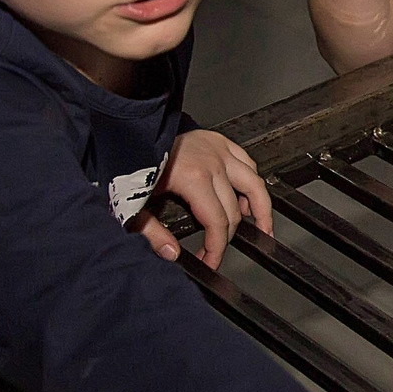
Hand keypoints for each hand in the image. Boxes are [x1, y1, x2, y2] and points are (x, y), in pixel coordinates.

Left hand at [132, 130, 272, 267]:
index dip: (216, 249)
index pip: (218, 223)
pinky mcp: (219, 141)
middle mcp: (212, 164)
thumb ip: (152, 233)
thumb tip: (171, 254)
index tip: (210, 262)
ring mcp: (219, 150)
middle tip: (216, 251)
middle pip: (234, 210)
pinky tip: (247, 194)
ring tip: (263, 227)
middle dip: (227, 237)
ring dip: (261, 208)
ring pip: (253, 184)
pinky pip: (246, 163)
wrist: (129, 129)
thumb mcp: (133, 204)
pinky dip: (251, 181)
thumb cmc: (130, 161)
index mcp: (194, 179)